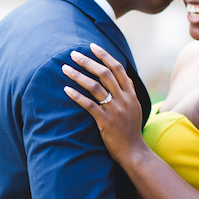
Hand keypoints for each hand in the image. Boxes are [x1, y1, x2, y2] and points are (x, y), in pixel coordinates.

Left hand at [62, 43, 145, 164]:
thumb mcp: (134, 108)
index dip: (104, 56)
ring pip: (95, 86)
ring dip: (78, 75)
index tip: (92, 46)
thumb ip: (127, 92)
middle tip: (73, 54)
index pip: (118, 68)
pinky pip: (89, 105)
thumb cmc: (130, 130)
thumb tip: (120, 78)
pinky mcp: (106, 121)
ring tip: (65, 68)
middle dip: (87, 61)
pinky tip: (66, 89)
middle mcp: (124, 99)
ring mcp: (115, 110)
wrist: (134, 152)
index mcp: (131, 94)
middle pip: (104, 73)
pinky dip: (77, 96)